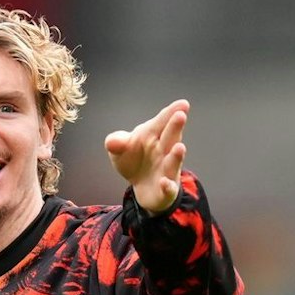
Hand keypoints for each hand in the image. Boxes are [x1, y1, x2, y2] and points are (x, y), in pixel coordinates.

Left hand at [105, 99, 188, 214]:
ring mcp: (167, 170)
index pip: (162, 122)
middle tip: (181, 115)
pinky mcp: (166, 190)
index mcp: (153, 136)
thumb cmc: (134, 159)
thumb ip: (117, 142)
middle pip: (170, 137)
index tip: (183, 104)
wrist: (140, 186)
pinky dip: (167, 186)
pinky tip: (164, 183)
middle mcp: (164, 150)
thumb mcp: (120, 149)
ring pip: (173, 162)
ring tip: (179, 147)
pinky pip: (169, 188)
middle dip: (175, 127)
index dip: (171, 112)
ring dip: (176, 156)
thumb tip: (111, 142)